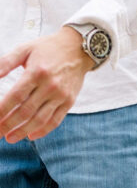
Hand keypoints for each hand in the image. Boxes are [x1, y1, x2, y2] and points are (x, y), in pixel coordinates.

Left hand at [0, 28, 93, 142]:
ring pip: (40, 120)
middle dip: (9, 124)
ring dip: (23, 131)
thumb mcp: (24, 49)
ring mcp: (60, 96)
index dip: (2, 110)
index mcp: (36, 72)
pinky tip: (30, 135)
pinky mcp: (68, 102)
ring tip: (10, 138)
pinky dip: (43, 131)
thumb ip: (6, 62)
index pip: (15, 96)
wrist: (78, 49)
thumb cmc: (48, 48)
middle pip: (26, 111)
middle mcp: (49, 86)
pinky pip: (55, 121)